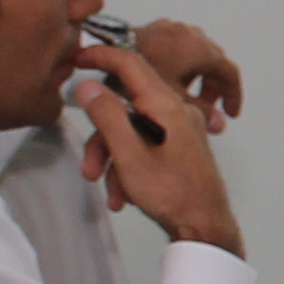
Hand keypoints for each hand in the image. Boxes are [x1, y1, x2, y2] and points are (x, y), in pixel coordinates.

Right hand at [71, 41, 244, 256]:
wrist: (206, 228)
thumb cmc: (175, 196)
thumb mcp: (129, 155)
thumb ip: (107, 116)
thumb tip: (89, 87)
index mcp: (166, 105)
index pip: (129, 63)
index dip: (99, 56)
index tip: (77, 56)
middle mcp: (176, 111)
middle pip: (125, 107)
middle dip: (102, 138)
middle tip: (89, 167)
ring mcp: (180, 129)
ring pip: (132, 131)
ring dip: (114, 160)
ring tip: (110, 190)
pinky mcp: (181, 146)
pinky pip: (146, 146)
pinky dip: (130, 166)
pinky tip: (125, 194)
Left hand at [129, 19, 242, 133]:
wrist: (105, 50)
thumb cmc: (137, 72)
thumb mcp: (173, 99)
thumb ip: (200, 113)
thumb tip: (218, 125)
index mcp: (200, 50)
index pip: (229, 73)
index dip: (234, 95)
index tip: (230, 112)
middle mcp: (190, 35)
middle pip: (215, 61)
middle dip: (216, 85)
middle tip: (211, 105)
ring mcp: (172, 30)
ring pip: (198, 52)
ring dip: (199, 73)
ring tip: (189, 92)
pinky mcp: (155, 29)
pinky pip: (179, 46)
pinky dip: (183, 62)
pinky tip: (170, 75)